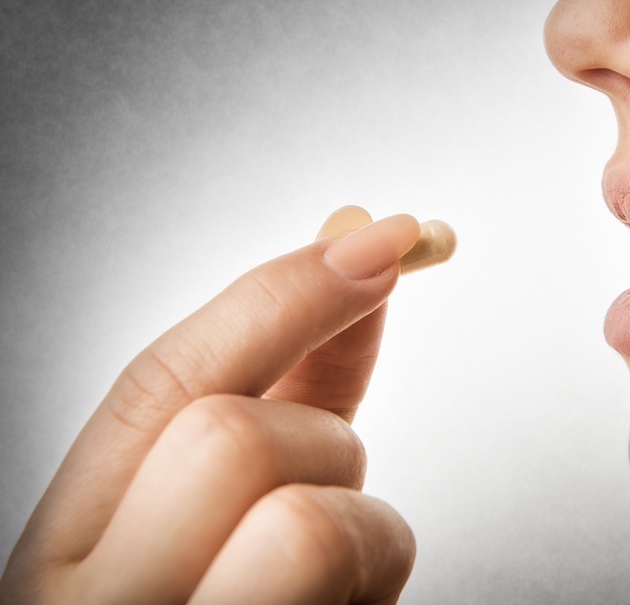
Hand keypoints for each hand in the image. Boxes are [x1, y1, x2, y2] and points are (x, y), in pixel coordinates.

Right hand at [1, 207, 419, 604]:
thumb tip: (357, 252)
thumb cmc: (231, 603)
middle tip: (327, 503)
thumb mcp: (219, 512)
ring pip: (308, 523)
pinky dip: (381, 578)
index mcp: (69, 550)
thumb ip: (283, 393)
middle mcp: (102, 604)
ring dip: (364, 529)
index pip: (159, 382)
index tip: (382, 238)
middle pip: (229, 437)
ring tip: (334, 584)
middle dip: (321, 447)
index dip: (283, 294)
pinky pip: (359, 578)